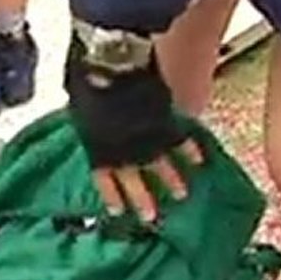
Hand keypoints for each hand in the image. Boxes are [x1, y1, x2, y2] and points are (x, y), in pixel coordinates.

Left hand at [65, 32, 204, 221]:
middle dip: (142, 200)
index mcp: (97, 147)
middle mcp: (121, 149)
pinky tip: (200, 161)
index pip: (103, 179)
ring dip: (172, 181)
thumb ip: (88, 118)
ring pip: (160, 167)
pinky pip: (180, 140)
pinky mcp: (164, 121)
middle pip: (132, 181)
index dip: (110, 196)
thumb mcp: (80, 104)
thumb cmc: (88, 77)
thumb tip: (83, 112)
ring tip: (182, 195)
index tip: (116, 212)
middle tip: (151, 218)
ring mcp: (144, 138)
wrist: (111, 60)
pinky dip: (190, 150)